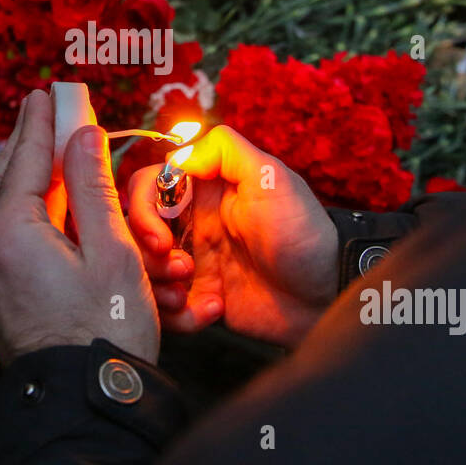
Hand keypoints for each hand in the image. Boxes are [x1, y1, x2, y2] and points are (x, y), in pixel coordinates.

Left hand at [0, 90, 159, 363]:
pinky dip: (25, 206)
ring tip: (46, 142)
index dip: (43, 122)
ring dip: (28, 172)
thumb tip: (81, 134)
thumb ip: (93, 187)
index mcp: (9, 235)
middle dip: (31, 140)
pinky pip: (3, 233)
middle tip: (46, 106)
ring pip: (3, 204)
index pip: (28, 160)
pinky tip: (42, 196)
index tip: (49, 91)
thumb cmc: (105, 335)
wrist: (83, 404)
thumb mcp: (112, 251)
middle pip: (7, 177)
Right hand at [127, 125, 339, 348]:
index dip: (142, 210)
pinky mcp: (203, 299)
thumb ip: (226, 150)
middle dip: (146, 253)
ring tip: (187, 294)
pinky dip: (181, 314)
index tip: (160, 237)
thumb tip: (180, 151)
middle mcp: (194, 225)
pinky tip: (212, 310)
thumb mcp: (271, 178)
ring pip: (146, 272)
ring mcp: (196, 264)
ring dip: (158, 286)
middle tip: (180, 269)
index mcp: (205, 192)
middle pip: (137, 232)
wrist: (328, 293)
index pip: (148, 188)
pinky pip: (169, 309)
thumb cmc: (302, 233)